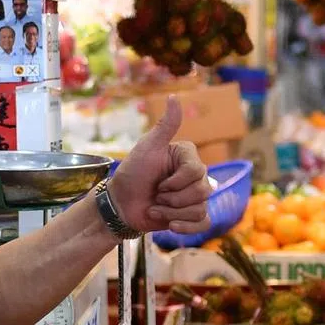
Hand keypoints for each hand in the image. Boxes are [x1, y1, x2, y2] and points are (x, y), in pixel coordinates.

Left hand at [108, 96, 210, 234]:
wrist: (121, 204)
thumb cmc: (132, 174)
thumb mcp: (147, 148)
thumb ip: (165, 125)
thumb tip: (174, 97)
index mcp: (187, 156)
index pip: (196, 172)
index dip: (176, 182)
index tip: (159, 181)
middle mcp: (195, 175)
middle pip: (202, 192)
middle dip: (172, 199)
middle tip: (156, 195)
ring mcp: (194, 196)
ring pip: (200, 209)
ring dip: (172, 213)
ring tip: (157, 207)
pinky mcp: (191, 216)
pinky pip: (203, 223)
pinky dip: (185, 227)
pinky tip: (170, 225)